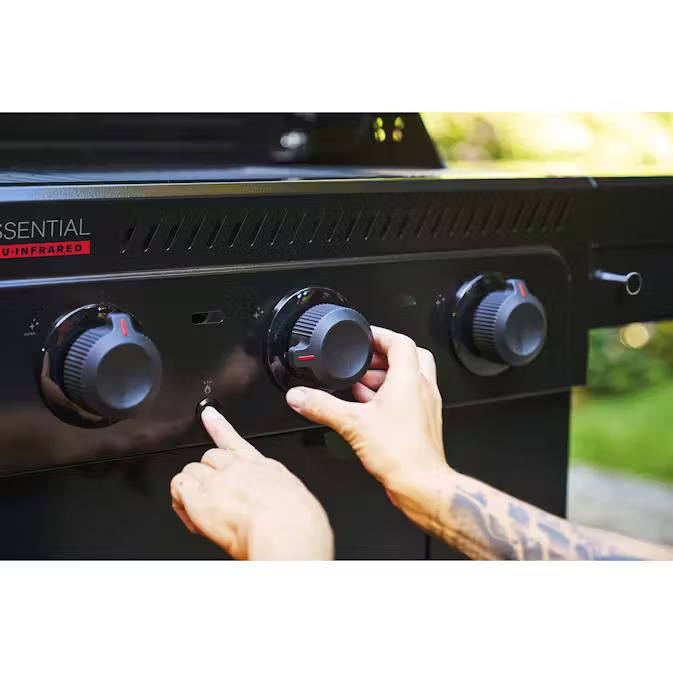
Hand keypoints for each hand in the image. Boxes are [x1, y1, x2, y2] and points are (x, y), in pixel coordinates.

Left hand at [170, 407, 333, 559]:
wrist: (284, 530)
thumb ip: (270, 489)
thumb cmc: (296, 519)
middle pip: (208, 457)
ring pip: (190, 472)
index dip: (217, 425)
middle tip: (215, 496)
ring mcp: (216, 481)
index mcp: (260, 465)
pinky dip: (180, 499)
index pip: (232, 440)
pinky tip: (189, 509)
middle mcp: (236, 468)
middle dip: (207, 474)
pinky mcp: (199, 499)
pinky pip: (178, 488)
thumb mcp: (290, 493)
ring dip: (192, 487)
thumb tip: (266, 498)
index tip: (208, 415)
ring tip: (204, 507)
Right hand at [285, 327, 451, 529]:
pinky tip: (369, 408)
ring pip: (409, 377)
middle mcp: (423, 388)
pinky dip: (390, 395)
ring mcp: (426, 405)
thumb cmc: (401, 454)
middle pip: (409, 356)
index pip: (400, 341)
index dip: (379, 335)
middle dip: (383, 355)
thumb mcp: (352, 424)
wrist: (421, 484)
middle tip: (363, 360)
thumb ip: (322, 407)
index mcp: (410, 379)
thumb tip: (300, 396)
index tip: (363, 337)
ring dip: (386, 376)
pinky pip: (408, 397)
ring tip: (360, 384)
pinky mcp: (423, 422)